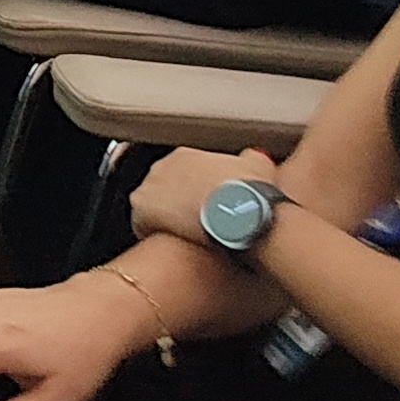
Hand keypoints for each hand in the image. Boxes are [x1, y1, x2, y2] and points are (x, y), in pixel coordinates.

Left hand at [127, 145, 281, 252]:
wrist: (239, 214)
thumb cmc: (250, 193)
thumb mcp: (258, 166)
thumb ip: (251, 159)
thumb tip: (254, 157)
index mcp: (188, 155)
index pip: (182, 170)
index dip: (193, 189)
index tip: (204, 203)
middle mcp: (163, 165)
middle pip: (164, 185)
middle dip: (177, 201)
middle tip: (194, 221)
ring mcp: (150, 186)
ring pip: (150, 202)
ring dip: (163, 217)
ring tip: (182, 236)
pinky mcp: (143, 209)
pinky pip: (141, 223)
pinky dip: (152, 232)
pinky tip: (168, 245)